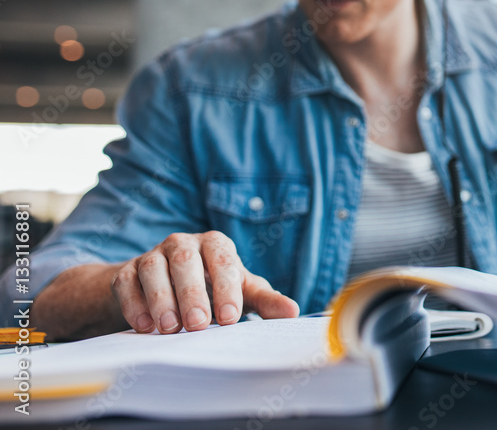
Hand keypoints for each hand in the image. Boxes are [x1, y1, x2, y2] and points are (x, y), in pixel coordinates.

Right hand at [110, 231, 298, 333]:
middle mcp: (183, 244)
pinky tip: (144, 327)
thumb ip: (265, 300)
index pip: (222, 260)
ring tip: (171, 329)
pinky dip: (134, 305)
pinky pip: (126, 284)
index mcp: (215, 245)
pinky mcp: (126, 272)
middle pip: (186, 262)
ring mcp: (152, 255)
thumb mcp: (240, 292)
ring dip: (161, 300)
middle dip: (193, 294)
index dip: (226, 288)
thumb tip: (294, 312)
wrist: (165, 287)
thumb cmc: (213, 288)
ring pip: (153, 269)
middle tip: (198, 325)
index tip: (230, 318)